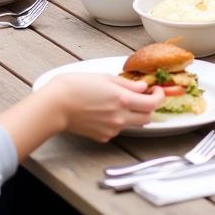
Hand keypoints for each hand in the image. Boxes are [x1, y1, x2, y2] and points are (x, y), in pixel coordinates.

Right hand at [40, 74, 164, 142]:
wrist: (55, 105)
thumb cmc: (75, 86)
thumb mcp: (104, 77)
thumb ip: (126, 84)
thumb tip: (142, 88)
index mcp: (122, 100)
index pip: (152, 103)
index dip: (159, 96)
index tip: (156, 90)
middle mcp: (120, 117)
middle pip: (147, 118)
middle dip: (149, 107)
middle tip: (144, 96)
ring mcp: (112, 129)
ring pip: (134, 124)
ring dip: (134, 114)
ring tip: (121, 101)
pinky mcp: (103, 137)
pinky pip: (118, 129)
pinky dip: (118, 120)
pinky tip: (105, 110)